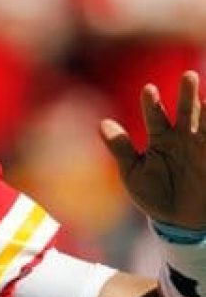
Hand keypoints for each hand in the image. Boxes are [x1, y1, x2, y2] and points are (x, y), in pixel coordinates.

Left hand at [101, 71, 205, 227]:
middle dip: (187, 95)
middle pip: (186, 110)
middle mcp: (183, 136)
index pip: (155, 116)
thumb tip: (101, 123)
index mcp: (160, 137)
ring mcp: (202, 145)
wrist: (179, 220)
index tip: (148, 89)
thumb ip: (121, 148)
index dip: (152, 103)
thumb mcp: (133, 173)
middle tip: (188, 76)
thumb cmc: (154, 193)